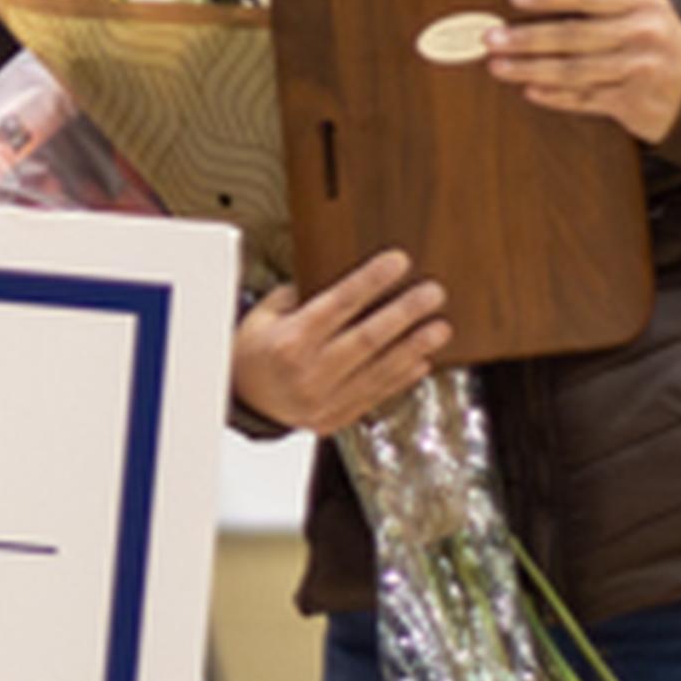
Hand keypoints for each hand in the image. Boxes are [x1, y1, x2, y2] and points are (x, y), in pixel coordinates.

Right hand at [232, 250, 450, 434]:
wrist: (241, 400)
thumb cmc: (252, 353)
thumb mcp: (263, 317)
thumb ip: (299, 297)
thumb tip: (336, 277)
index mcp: (289, 341)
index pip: (338, 305)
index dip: (371, 281)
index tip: (397, 263)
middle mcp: (308, 372)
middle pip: (367, 338)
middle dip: (404, 313)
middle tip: (432, 294)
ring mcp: (324, 399)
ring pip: (378, 371)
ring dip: (413, 348)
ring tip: (439, 329)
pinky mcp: (335, 417)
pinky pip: (375, 396)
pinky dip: (401, 379)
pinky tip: (421, 362)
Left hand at [487, 0, 680, 145]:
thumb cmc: (659, 47)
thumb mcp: (645, 15)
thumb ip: (603, 8)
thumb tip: (537, 4)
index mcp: (643, 5)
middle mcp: (644, 35)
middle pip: (574, 35)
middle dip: (526, 38)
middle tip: (493, 38)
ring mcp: (640, 71)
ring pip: (573, 70)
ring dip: (530, 69)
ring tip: (500, 66)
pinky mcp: (634, 104)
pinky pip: (584, 99)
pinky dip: (554, 96)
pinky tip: (531, 91)